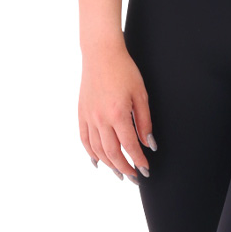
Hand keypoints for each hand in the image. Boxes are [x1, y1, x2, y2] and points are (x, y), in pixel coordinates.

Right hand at [78, 43, 156, 182]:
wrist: (101, 54)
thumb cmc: (124, 71)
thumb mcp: (141, 94)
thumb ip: (144, 121)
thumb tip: (149, 144)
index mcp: (118, 114)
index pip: (130, 146)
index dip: (138, 160)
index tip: (146, 170)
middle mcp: (101, 119)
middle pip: (112, 153)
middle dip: (124, 168)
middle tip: (135, 177)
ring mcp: (88, 117)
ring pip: (97, 150)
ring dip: (109, 164)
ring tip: (120, 173)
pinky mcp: (81, 113)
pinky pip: (84, 139)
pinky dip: (91, 153)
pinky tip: (98, 162)